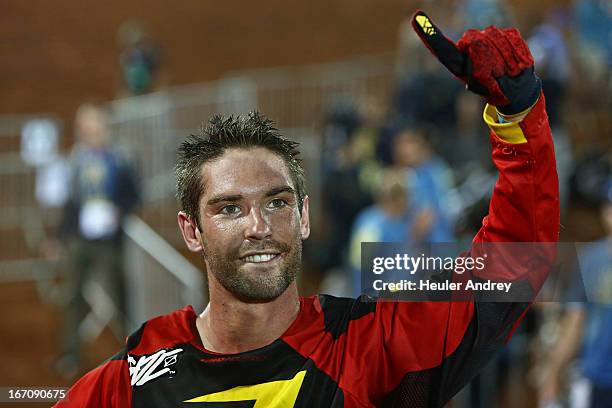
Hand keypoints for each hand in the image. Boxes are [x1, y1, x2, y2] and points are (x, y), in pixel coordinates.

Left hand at [411, 10, 540, 114]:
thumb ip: (480, 69)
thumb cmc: (496, 89)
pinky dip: (515, 51)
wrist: (516, 87)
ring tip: (505, 69)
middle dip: (490, 59)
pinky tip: (513, 61)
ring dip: (504, 57)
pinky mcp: (504, 32)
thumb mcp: (486, 87)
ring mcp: (486, 37)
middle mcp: (468, 46)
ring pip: (494, 37)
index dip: (428, 33)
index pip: (441, 47)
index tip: (416, 16)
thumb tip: (474, 44)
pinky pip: (510, 36)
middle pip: (475, 40)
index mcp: (458, 62)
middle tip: (497, 74)